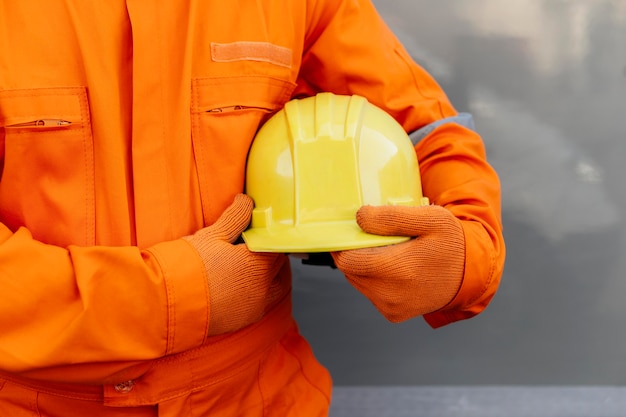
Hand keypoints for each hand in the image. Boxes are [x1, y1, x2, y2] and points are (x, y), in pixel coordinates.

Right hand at [184, 194, 288, 334]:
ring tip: (253, 267)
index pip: (277, 245)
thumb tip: (246, 200)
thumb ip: (235, 217)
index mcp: (258, 263)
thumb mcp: (212, 236)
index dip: (270, 236)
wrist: (168, 305)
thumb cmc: (189, 267)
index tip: (262, 231)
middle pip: (278, 266)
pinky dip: (258, 293)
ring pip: (274, 287)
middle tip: (258, 246)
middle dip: (271, 255)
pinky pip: (260, 303)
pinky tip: (242, 286)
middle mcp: (262, 287)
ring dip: (270, 276)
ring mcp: (255, 306)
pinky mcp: (244, 320)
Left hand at [331, 204, 464, 321]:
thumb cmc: (450, 242)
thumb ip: (392, 217)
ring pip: (357, 282)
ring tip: (385, 252)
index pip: (347, 260)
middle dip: (354, 253)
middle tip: (371, 238)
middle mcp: (391, 295)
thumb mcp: (430, 218)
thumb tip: (360, 218)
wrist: (470, 274)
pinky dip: (373, 279)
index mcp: (399, 270)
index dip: (343, 244)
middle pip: (350, 271)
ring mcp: (391, 307)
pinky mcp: (393, 314)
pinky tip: (392, 268)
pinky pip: (370, 293)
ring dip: (363, 266)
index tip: (350, 230)